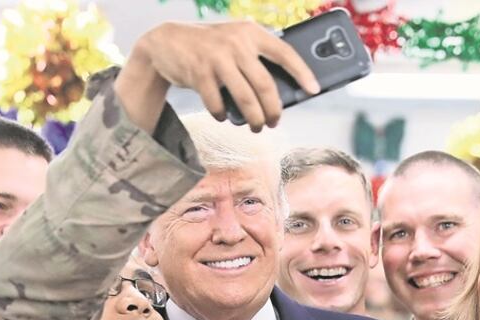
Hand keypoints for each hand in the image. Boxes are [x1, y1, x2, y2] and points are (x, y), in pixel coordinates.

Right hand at [116, 21, 319, 132]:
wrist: (166, 42)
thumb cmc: (208, 46)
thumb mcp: (234, 41)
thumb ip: (254, 57)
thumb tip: (279, 92)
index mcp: (251, 33)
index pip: (284, 52)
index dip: (302, 72)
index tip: (313, 89)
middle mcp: (237, 43)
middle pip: (265, 85)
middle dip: (273, 110)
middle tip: (274, 122)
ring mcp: (217, 58)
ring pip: (245, 98)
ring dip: (253, 119)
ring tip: (255, 126)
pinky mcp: (199, 73)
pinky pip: (218, 103)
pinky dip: (223, 115)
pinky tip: (224, 116)